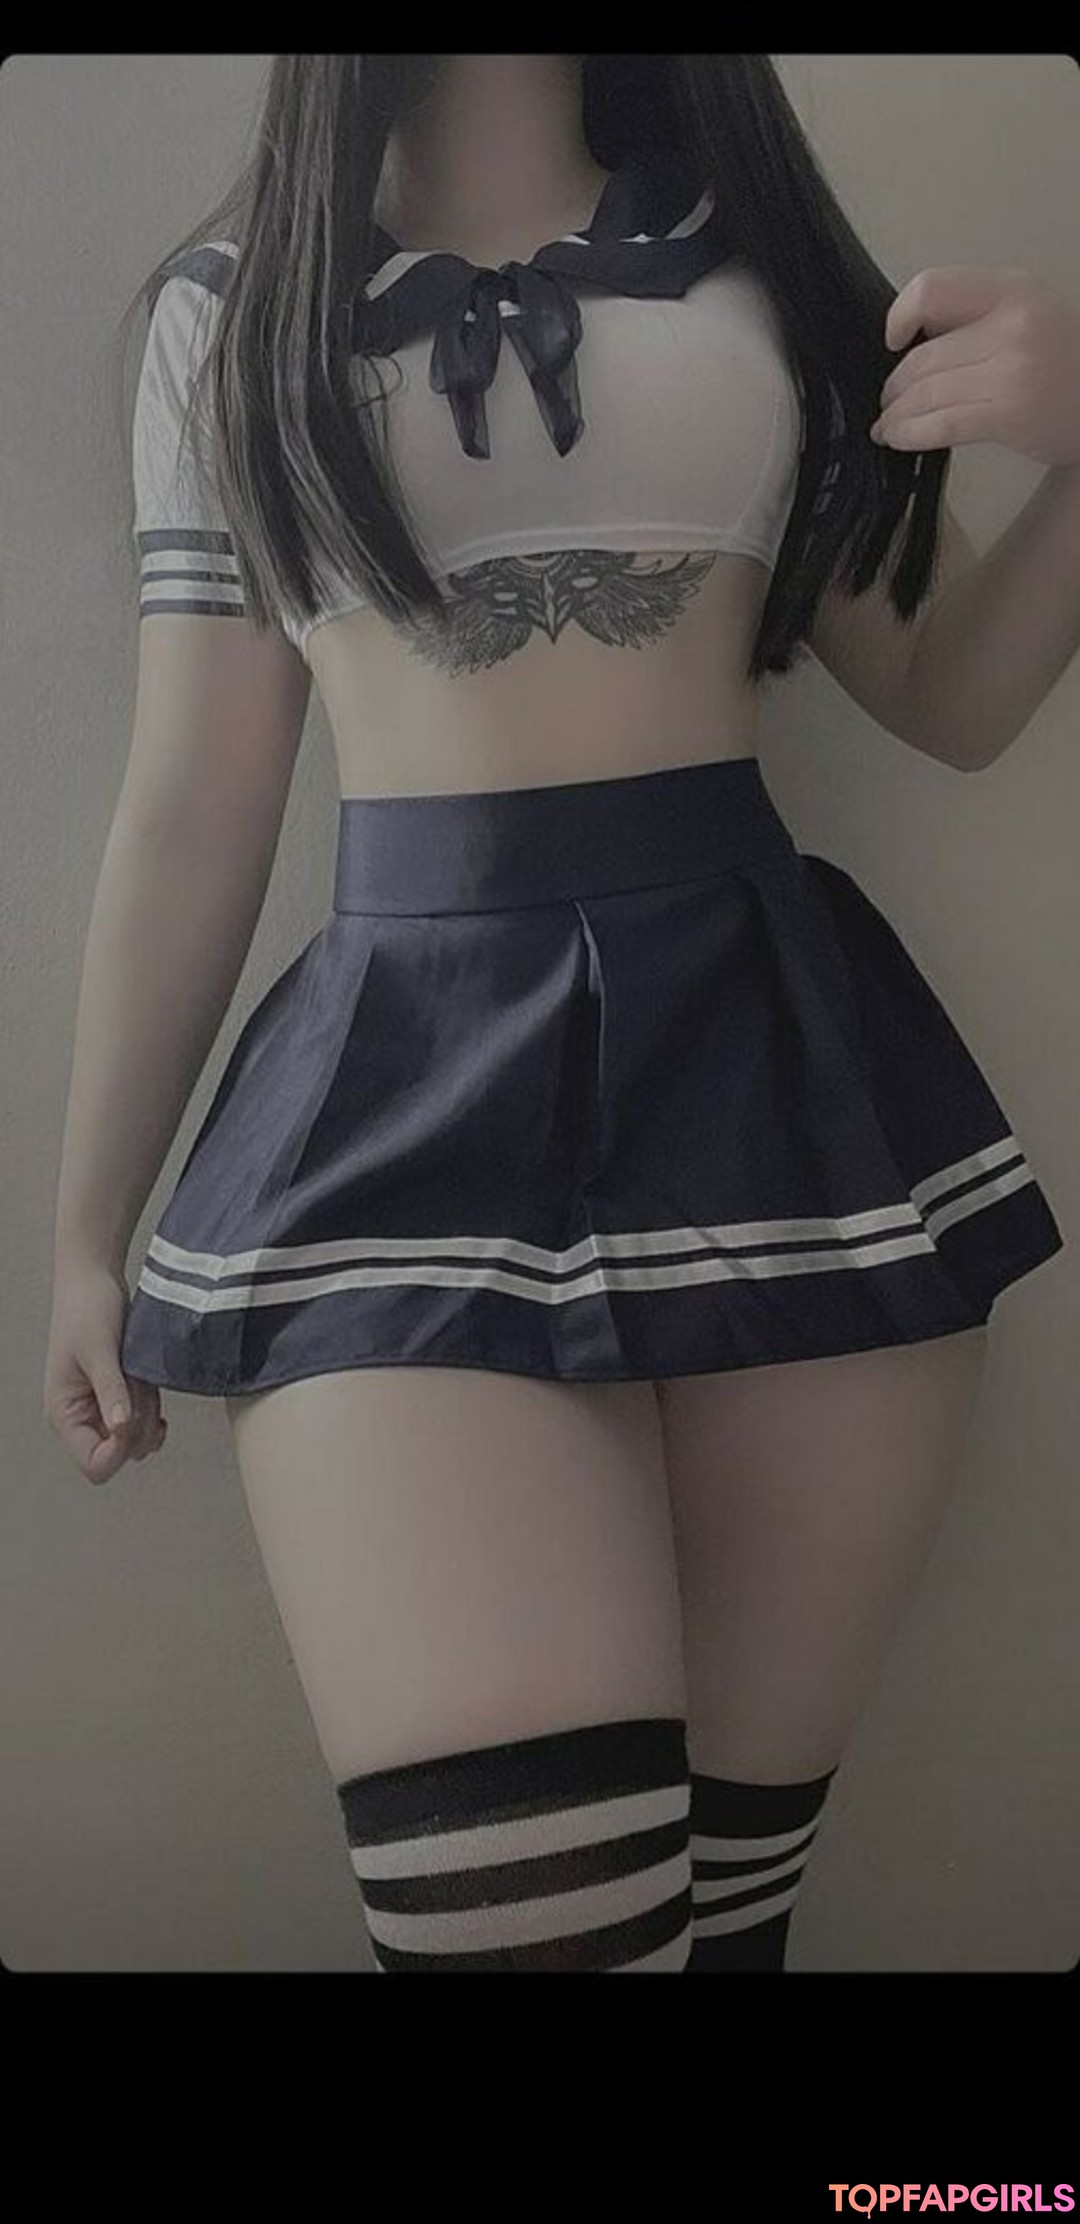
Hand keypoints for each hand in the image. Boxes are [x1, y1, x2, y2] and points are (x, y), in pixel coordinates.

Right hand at [43, 1258, 166, 1484]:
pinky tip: (150, 1384)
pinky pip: (144, 1419)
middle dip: (138, 1423)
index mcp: (65, 1413)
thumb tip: (120, 1430)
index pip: (94, 1463)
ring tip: (140, 1376)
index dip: (120, 1449)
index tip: (134, 1416)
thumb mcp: (100, 1350)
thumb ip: (111, 1392)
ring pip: (137, 1437)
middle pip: (121, 1453)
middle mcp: (81, 1416)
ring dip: (147, 1410)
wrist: (94, 1279)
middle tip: (138, 1385)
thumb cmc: (85, 1308)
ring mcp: (102, 1408)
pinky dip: (153, 1405)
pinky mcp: (120, 1396)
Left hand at [869, 264, 1079, 466]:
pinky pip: (941, 423)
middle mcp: (1011, 322)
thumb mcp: (1027, 315)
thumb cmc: (1065, 362)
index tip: (894, 341)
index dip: (900, 316)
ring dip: (896, 414)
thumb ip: (976, 316)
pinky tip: (898, 439)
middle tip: (889, 401)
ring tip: (888, 426)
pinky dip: (909, 434)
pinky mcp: (1009, 413)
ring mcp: (1012, 368)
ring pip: (925, 392)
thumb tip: (910, 338)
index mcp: (1011, 289)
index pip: (930, 289)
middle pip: (923, 355)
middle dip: (895, 386)